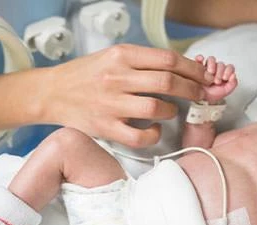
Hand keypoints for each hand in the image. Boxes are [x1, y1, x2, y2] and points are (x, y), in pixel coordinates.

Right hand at [40, 44, 213, 147]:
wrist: (51, 93)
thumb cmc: (85, 75)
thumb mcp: (112, 56)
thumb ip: (142, 61)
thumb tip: (179, 69)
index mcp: (121, 56)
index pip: (168, 60)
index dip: (193, 69)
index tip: (204, 76)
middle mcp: (116, 77)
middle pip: (168, 82)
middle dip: (192, 89)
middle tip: (200, 94)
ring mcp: (111, 104)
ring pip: (157, 107)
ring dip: (171, 110)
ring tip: (169, 110)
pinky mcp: (105, 127)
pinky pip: (140, 136)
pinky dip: (154, 134)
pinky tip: (154, 129)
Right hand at [195, 55, 237, 102]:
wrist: (202, 98)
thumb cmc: (214, 93)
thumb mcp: (226, 91)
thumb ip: (233, 84)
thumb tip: (234, 75)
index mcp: (225, 72)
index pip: (229, 67)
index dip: (228, 71)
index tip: (225, 78)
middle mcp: (217, 68)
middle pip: (220, 64)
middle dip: (219, 72)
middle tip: (216, 81)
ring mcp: (207, 67)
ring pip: (211, 59)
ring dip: (211, 65)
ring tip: (209, 73)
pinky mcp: (199, 66)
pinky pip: (199, 59)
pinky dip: (200, 58)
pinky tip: (200, 61)